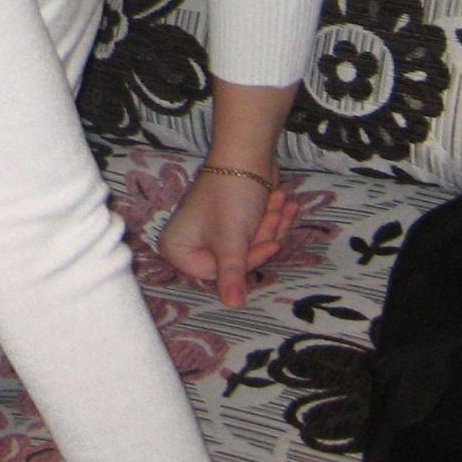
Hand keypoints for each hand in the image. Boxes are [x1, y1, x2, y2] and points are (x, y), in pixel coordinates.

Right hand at [158, 167, 297, 308]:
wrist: (248, 153)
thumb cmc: (230, 196)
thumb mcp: (231, 240)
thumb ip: (232, 276)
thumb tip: (233, 308)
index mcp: (178, 249)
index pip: (218, 274)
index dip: (247, 259)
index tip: (266, 242)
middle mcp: (191, 243)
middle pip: (236, 261)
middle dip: (262, 237)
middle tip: (272, 213)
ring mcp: (212, 233)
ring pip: (250, 248)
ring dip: (270, 225)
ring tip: (278, 200)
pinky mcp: (232, 223)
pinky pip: (255, 235)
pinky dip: (271, 219)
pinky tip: (283, 201)